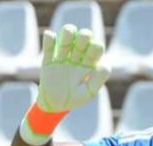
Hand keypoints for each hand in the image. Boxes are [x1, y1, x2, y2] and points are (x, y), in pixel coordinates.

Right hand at [19, 24, 110, 145]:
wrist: (54, 106)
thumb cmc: (74, 99)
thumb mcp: (88, 93)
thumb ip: (97, 80)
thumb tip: (104, 65)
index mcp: (89, 63)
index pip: (95, 48)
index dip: (96, 46)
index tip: (94, 51)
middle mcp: (77, 56)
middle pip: (83, 39)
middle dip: (84, 37)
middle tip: (82, 42)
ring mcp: (63, 57)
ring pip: (66, 39)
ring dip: (68, 33)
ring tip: (69, 33)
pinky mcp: (49, 60)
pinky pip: (49, 47)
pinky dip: (49, 39)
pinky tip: (50, 35)